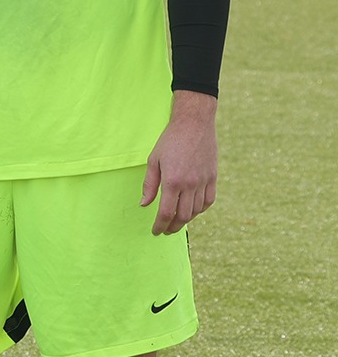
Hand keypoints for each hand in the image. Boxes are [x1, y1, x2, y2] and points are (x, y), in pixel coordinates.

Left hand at [142, 90, 216, 233]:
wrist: (194, 125)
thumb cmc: (170, 141)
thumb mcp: (153, 161)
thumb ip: (149, 185)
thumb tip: (144, 205)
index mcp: (173, 181)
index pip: (166, 212)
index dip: (160, 225)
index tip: (155, 231)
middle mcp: (190, 184)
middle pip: (183, 216)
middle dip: (172, 227)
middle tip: (165, 230)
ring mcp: (204, 182)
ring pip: (196, 211)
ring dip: (186, 220)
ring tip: (176, 221)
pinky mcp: (213, 178)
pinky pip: (208, 201)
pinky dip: (200, 210)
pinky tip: (192, 210)